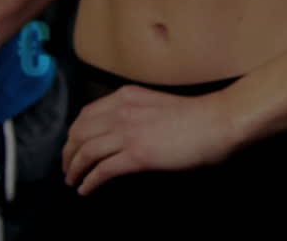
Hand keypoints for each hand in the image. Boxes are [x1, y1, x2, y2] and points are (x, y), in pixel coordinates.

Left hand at [62, 85, 239, 194]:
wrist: (218, 121)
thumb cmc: (200, 114)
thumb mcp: (160, 104)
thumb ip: (138, 112)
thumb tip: (126, 131)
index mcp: (127, 96)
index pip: (86, 114)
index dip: (74, 133)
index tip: (73, 146)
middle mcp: (122, 111)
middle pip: (79, 133)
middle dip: (68, 153)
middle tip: (67, 167)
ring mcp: (128, 133)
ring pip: (85, 152)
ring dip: (74, 169)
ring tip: (72, 180)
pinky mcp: (137, 155)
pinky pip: (102, 171)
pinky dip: (89, 182)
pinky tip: (86, 190)